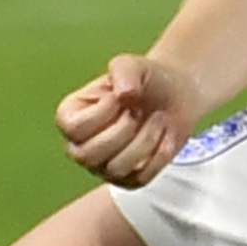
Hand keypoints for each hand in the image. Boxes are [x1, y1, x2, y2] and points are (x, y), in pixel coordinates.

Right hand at [56, 48, 202, 188]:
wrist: (175, 95)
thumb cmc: (145, 79)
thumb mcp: (131, 64)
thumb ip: (123, 71)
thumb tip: (124, 96)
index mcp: (71, 117)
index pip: (73, 129)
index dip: (101, 114)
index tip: (119, 98)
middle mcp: (81, 146)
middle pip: (87, 156)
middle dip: (122, 131)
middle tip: (137, 112)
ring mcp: (104, 167)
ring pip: (115, 169)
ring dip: (144, 141)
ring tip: (157, 120)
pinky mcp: (129, 180)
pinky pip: (140, 178)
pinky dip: (158, 155)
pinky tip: (165, 135)